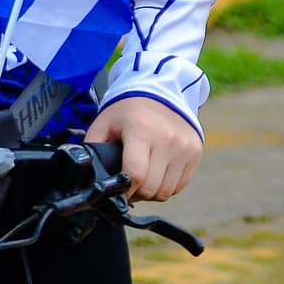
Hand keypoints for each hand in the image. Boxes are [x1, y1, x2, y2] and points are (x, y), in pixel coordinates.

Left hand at [86, 97, 202, 202]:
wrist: (160, 90)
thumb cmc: (126, 111)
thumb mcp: (104, 125)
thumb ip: (93, 150)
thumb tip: (88, 178)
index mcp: (141, 130)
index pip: (135, 174)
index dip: (124, 190)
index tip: (117, 191)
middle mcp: (167, 139)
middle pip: (151, 188)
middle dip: (136, 192)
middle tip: (128, 184)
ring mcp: (184, 146)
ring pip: (166, 191)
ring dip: (152, 192)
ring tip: (142, 178)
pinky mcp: (195, 152)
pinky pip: (180, 185)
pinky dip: (167, 186)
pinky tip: (157, 173)